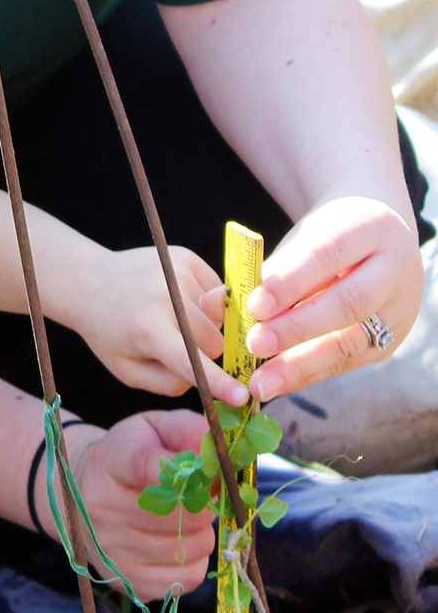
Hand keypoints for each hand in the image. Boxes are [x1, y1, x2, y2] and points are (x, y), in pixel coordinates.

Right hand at [32, 410, 215, 601]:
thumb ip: (187, 429)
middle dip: (204, 504)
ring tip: (185, 520)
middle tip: (197, 496)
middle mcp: (104, 512)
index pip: (149, 468)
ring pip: (193, 548)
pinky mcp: (127, 582)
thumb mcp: (151, 428)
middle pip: (184, 514)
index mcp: (110, 465)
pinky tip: (179, 545)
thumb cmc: (125, 457)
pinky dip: (195, 561)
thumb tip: (218, 452)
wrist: (80, 494)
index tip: (204, 469)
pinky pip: (188, 578)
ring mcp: (114, 552)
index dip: (188, 471)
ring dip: (202, 533)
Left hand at [79, 244, 247, 406]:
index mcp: (147, 330)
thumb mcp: (128, 371)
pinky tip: (177, 300)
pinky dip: (204, 304)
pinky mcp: (187, 257)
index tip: (242, 396)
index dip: (219, 382)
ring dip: (203, 326)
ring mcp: (179, 272)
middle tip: (173, 343)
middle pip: (214, 342)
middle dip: (203, 351)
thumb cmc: (110, 333)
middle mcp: (166, 296)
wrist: (90, 281)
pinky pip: (217, 293)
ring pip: (219, 318)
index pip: (191, 361)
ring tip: (170, 317)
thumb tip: (208, 374)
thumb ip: (169, 382)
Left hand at [200, 196, 423, 402]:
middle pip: (348, 304)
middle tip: (254, 345)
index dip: (291, 281)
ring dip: (301, 365)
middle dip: (297, 328)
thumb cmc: (328, 237)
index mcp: (372, 228)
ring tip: (261, 382)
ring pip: (350, 342)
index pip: (328, 255)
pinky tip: (277, 383)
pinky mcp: (389, 342)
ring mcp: (398, 310)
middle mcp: (395, 270)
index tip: (253, 304)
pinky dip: (308, 374)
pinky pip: (346, 363)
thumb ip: (266, 269)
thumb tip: (213, 305)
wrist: (377, 240)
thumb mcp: (302, 238)